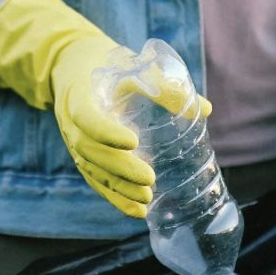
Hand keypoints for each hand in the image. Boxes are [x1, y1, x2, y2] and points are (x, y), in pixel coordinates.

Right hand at [0, 0, 209, 218]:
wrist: (70, 67)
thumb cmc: (106, 63)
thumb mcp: (131, 65)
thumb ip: (165, 85)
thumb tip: (205, 110)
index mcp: (78, 95)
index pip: (86, 117)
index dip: (106, 132)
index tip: (132, 141)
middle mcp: (70, 122)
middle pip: (90, 151)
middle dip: (120, 168)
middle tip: (149, 179)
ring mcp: (73, 141)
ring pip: (92, 170)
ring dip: (118, 188)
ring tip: (146, 200)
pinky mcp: (81, 155)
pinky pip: (94, 179)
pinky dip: (113, 197)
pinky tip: (136, 211)